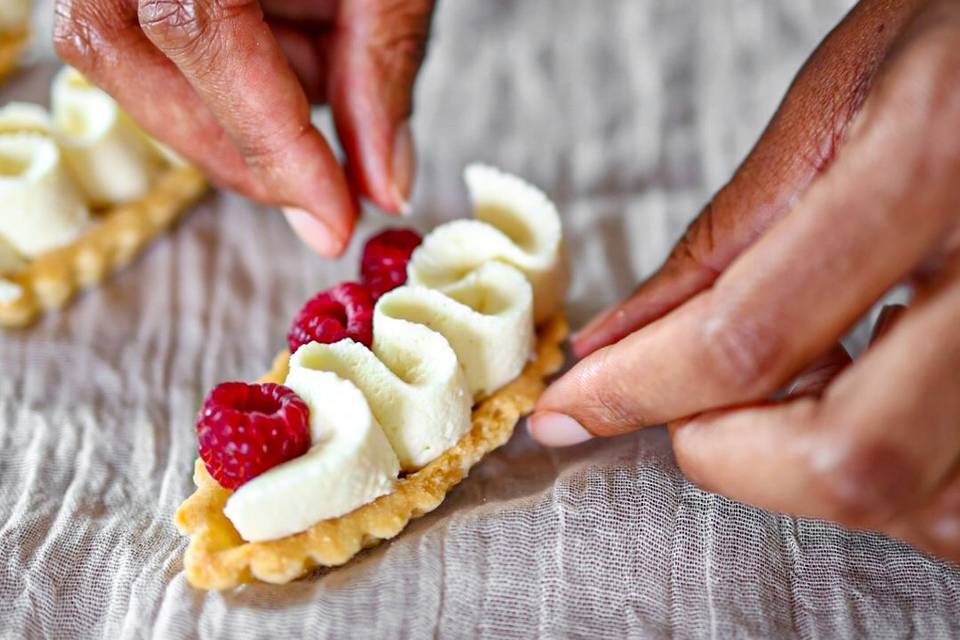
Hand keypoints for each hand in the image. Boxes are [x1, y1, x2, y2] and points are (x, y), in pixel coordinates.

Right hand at [53, 0, 433, 255]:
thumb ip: (384, 70)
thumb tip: (382, 185)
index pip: (194, 29)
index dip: (266, 140)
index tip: (332, 218)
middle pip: (128, 49)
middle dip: (237, 140)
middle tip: (323, 186)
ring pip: (127, 48)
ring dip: (236, 99)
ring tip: (326, 58)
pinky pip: (148, 25)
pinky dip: (232, 63)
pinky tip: (296, 35)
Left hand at [530, 0, 959, 561]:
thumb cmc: (959, 44)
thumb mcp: (838, 97)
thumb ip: (728, 235)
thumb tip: (619, 342)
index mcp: (930, 162)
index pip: (749, 336)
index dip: (637, 391)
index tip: (577, 408)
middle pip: (851, 459)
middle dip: (733, 458)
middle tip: (692, 413)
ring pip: (925, 502)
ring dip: (817, 473)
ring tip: (795, 384)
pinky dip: (893, 471)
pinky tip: (864, 393)